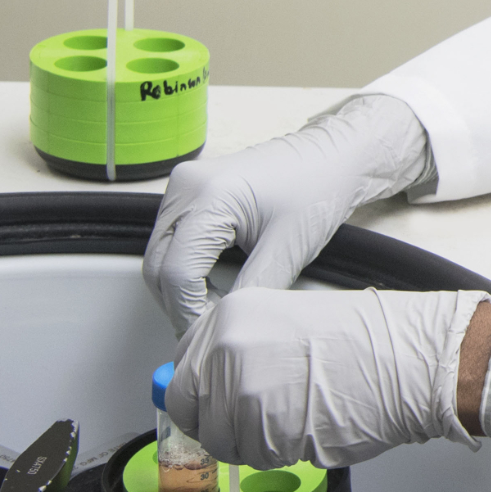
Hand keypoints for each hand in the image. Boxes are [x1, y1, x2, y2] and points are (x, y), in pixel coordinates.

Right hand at [143, 95, 431, 331]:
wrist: (332, 157)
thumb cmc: (317, 190)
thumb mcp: (286, 249)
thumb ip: (250, 292)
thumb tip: (224, 328)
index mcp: (208, 196)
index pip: (177, 272)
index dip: (190, 311)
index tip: (208, 335)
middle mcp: (185, 186)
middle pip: (158, 265)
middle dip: (180, 304)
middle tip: (209, 329)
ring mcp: (183, 186)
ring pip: (159, 255)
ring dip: (179, 288)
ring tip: (214, 309)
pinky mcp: (190, 192)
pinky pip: (172, 240)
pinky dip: (185, 268)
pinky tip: (211, 285)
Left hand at [167, 287, 489, 467]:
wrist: (407, 360)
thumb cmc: (369, 342)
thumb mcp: (288, 324)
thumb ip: (242, 350)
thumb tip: (216, 385)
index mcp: (231, 315)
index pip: (182, 366)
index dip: (202, 393)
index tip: (213, 403)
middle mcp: (225, 348)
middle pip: (190, 408)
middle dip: (218, 423)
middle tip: (253, 423)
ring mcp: (239, 388)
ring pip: (221, 441)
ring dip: (252, 443)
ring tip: (293, 421)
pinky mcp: (259, 427)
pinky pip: (252, 458)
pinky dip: (276, 455)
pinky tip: (307, 430)